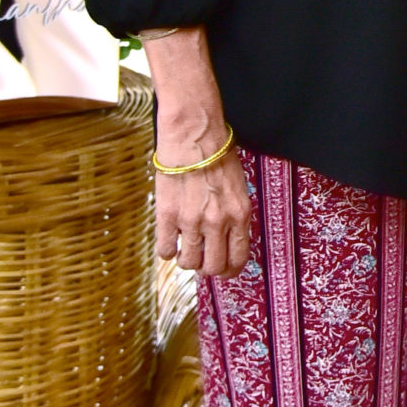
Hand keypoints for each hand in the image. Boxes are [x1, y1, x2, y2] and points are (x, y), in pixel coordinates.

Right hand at [154, 143, 252, 277]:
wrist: (194, 136)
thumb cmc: (217, 156)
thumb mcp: (238, 188)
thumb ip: (234, 215)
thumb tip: (227, 239)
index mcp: (240, 215)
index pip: (238, 258)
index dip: (230, 270)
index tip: (224, 270)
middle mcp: (218, 222)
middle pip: (213, 266)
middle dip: (208, 268)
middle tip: (201, 261)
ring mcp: (192, 221)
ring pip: (189, 262)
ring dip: (186, 260)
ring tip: (184, 249)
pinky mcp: (168, 216)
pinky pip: (165, 249)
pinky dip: (167, 250)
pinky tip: (169, 240)